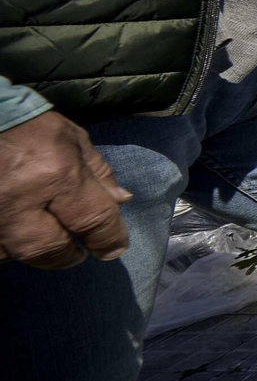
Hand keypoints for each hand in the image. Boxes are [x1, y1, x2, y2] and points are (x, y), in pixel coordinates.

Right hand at [0, 112, 132, 268]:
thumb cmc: (28, 125)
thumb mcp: (72, 139)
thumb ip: (98, 172)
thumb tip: (121, 201)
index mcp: (57, 174)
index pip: (94, 220)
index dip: (109, 239)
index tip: (113, 248)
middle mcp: (21, 199)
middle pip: (50, 248)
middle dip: (68, 255)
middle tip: (77, 252)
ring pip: (14, 253)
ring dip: (34, 254)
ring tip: (47, 246)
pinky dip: (5, 248)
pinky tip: (15, 239)